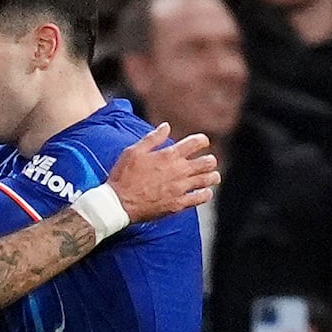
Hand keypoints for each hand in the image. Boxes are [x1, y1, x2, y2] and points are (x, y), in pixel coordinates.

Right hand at [103, 125, 217, 222]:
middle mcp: (179, 171)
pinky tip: (204, 192)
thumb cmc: (123, 176)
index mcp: (169, 155)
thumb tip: (166, 126)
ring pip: (208, 180)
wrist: (118, 203)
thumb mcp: (133, 152)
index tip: (202, 143)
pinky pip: (200, 198)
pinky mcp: (178, 204)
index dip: (202, 141)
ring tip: (211, 176)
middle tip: (207, 162)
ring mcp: (180, 188)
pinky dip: (205, 194)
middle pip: (208, 162)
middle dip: (210, 160)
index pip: (197, 142)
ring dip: (212, 176)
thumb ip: (152, 138)